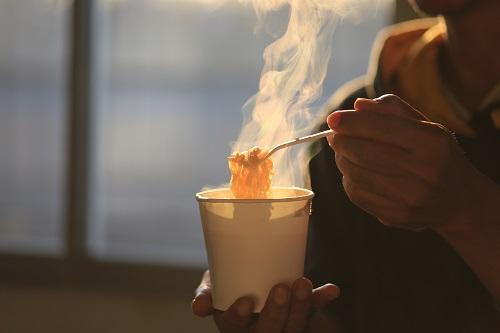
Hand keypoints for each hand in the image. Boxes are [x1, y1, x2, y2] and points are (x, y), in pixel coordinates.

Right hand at [192, 270, 339, 332]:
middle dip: (277, 313)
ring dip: (301, 308)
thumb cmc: (228, 280)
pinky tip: (332, 290)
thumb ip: (206, 291)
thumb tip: (199, 307)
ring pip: (293, 327)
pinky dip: (321, 300)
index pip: (234, 327)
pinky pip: (313, 314)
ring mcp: (282, 326)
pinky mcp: (300, 316)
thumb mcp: (213, 283)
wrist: (251, 273)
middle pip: (268, 332)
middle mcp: (258, 331)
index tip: (246, 301)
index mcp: (233, 324)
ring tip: (303, 284)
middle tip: (282, 287)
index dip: (239, 317)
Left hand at [326, 94, 495, 230]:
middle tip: (334, 137)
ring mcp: (410, 196)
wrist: (459, 201)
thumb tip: (357, 106)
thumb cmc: (436, 155)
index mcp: (431, 142)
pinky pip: (358, 195)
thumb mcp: (425, 126)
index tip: (332, 119)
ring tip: (343, 153)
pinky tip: (354, 173)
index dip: (351, 122)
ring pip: (357, 174)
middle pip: (364, 152)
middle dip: (341, 142)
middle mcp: (423, 170)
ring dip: (342, 160)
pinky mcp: (397, 215)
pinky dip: (349, 181)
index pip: (381, 127)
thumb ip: (392, 110)